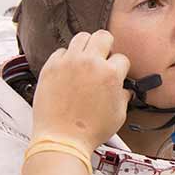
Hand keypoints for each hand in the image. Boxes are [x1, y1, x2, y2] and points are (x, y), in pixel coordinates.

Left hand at [31, 30, 130, 155]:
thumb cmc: (90, 131)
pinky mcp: (51, 67)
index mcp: (110, 74)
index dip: (120, 68)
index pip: (121, 58)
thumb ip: (123, 97)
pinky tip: (69, 70)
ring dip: (87, 47)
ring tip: (86, 59)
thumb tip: (123, 90)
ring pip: (81, 37)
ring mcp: (68, 63)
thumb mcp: (119, 115)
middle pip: (103, 36)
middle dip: (107, 46)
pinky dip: (67, 58)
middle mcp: (90, 63)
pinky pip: (61, 51)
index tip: (116, 74)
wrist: (62, 139)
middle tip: (103, 57)